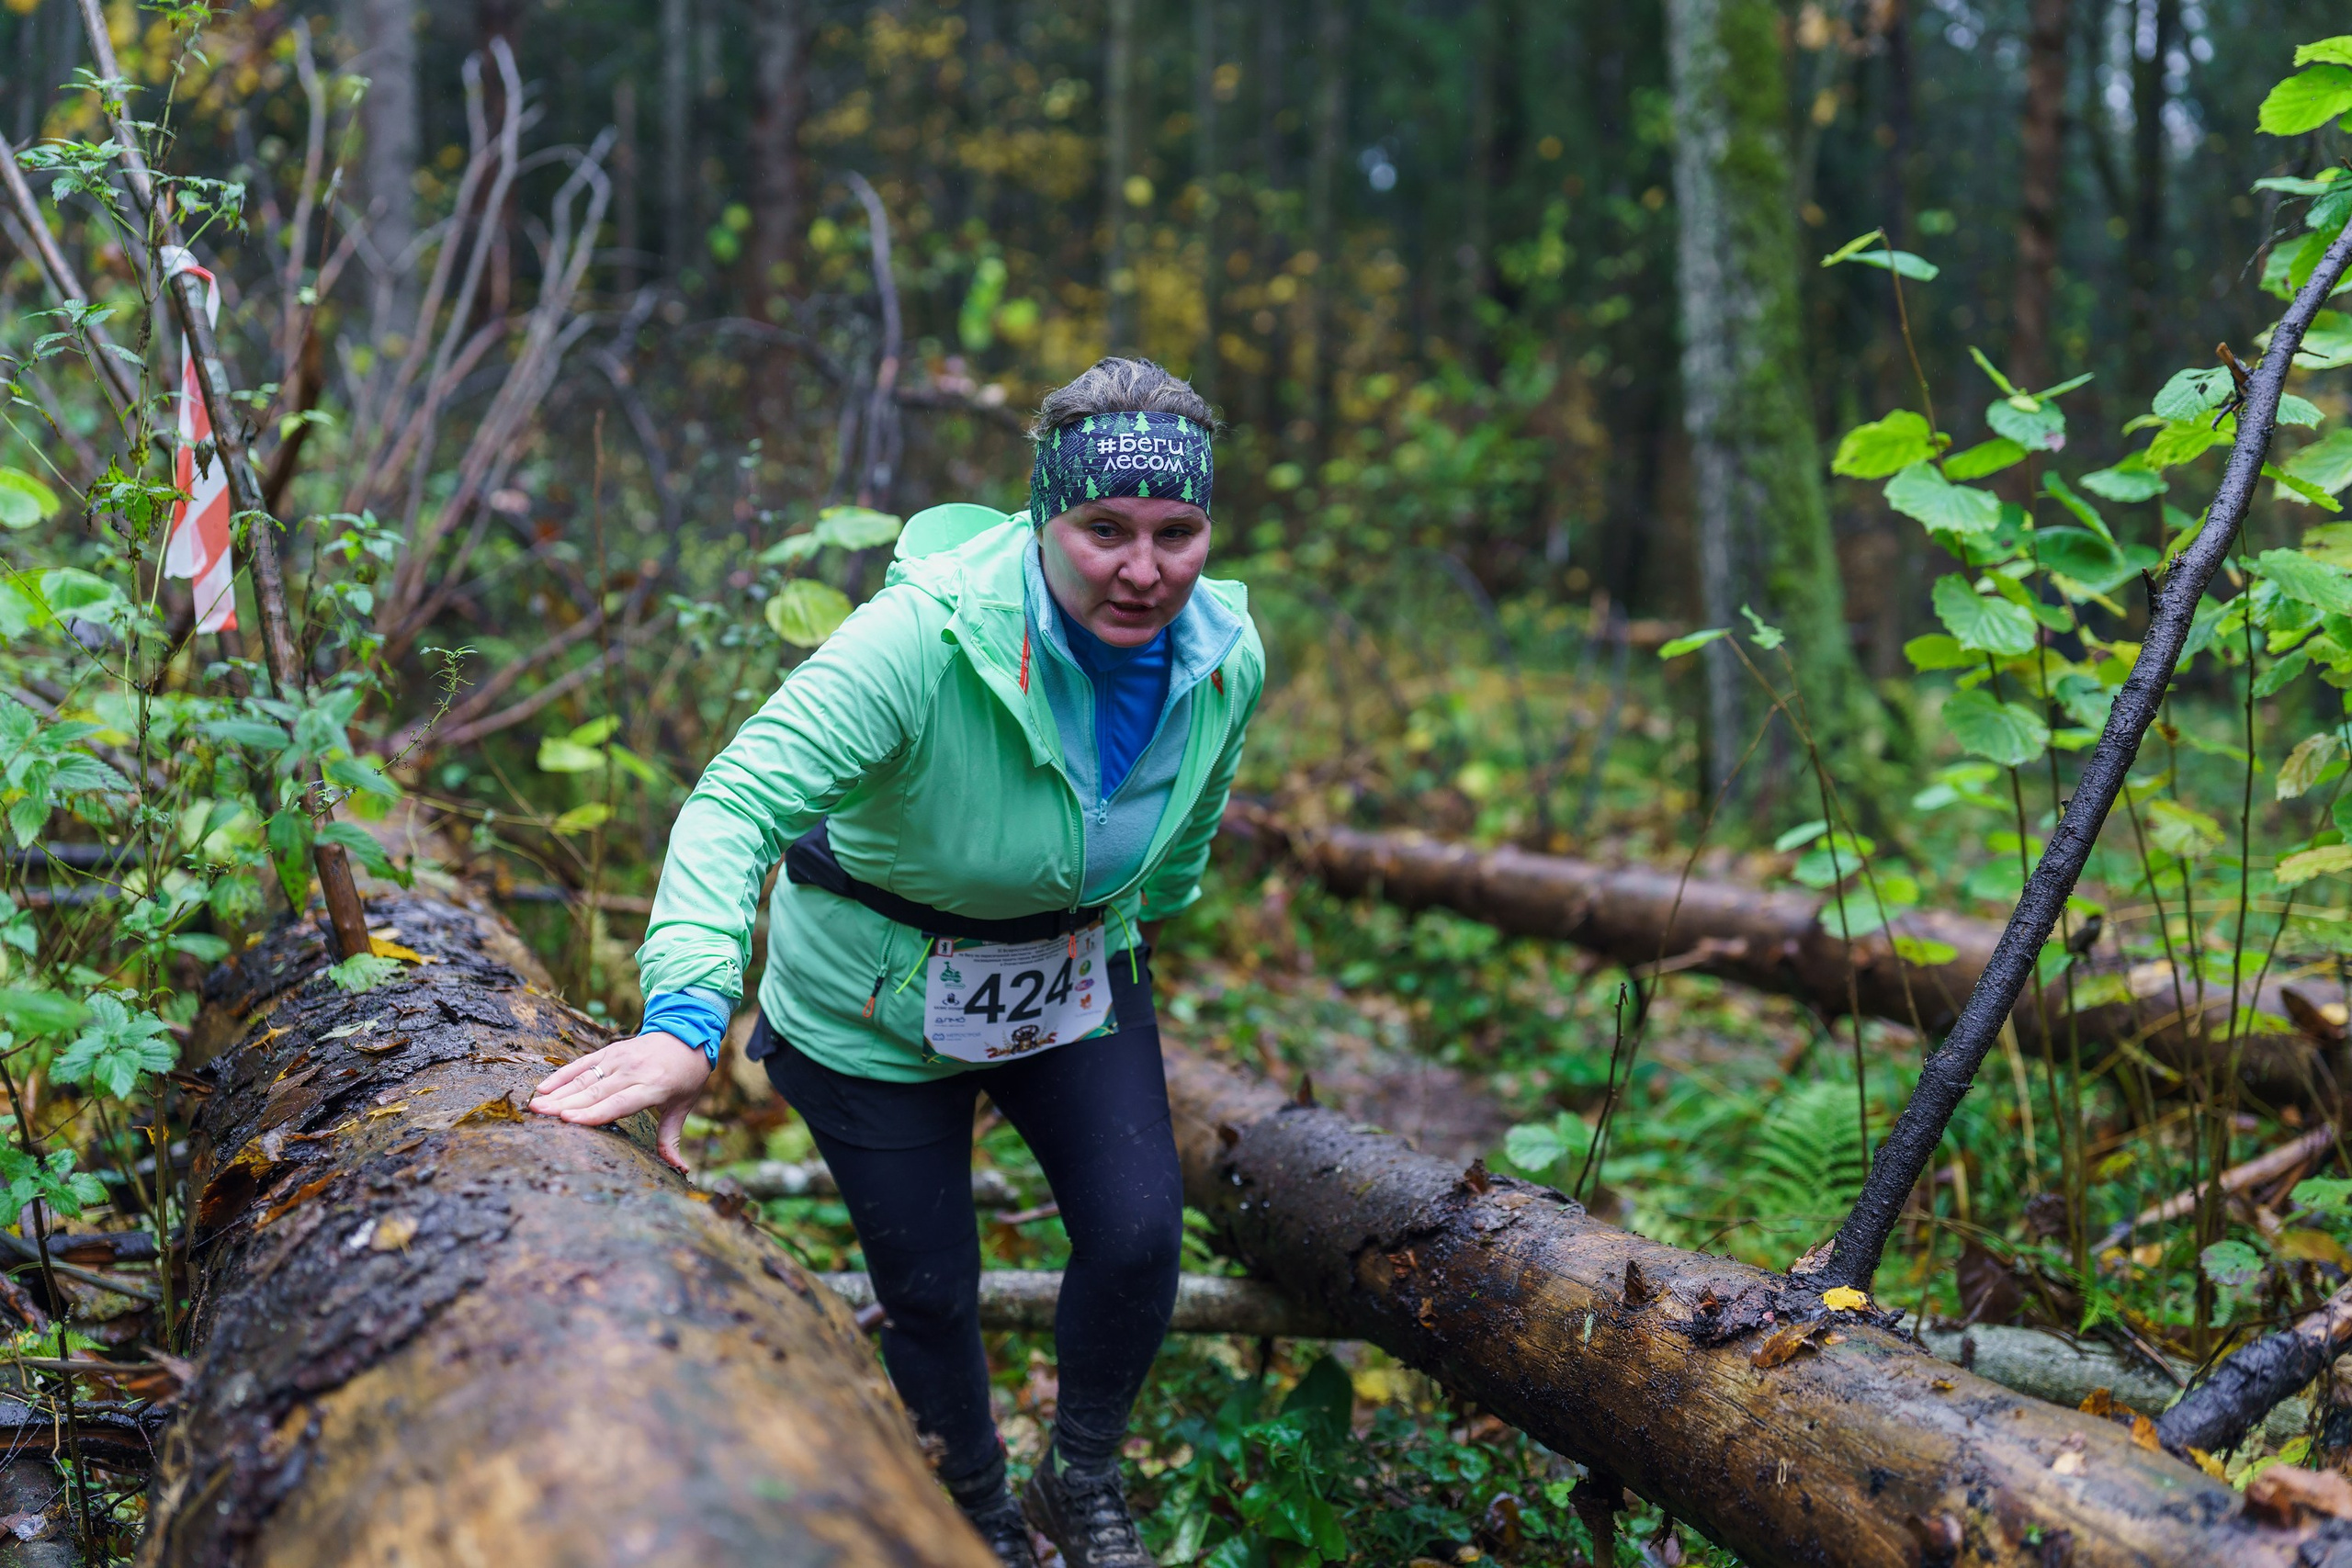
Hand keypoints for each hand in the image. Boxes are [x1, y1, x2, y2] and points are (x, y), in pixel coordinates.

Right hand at [529, 1032, 712, 1172]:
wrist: (689, 1033)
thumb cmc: (685, 1076)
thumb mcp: (683, 1106)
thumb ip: (671, 1137)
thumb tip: (680, 1169)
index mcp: (654, 1087)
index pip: (619, 1103)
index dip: (593, 1112)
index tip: (567, 1120)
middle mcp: (633, 1071)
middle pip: (595, 1091)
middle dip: (565, 1104)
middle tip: (539, 1115)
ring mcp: (619, 1059)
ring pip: (585, 1078)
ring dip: (558, 1092)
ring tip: (536, 1105)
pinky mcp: (610, 1051)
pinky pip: (582, 1063)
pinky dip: (562, 1074)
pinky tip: (544, 1086)